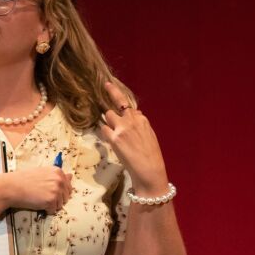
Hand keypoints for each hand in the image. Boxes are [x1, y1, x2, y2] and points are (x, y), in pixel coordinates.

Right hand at [0, 166, 72, 212]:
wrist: (11, 187)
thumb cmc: (24, 180)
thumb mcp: (42, 173)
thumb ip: (57, 176)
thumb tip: (71, 176)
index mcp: (58, 171)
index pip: (68, 186)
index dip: (59, 192)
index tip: (49, 191)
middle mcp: (59, 179)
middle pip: (66, 196)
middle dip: (56, 199)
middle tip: (42, 196)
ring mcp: (56, 190)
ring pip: (60, 205)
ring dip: (51, 205)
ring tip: (39, 199)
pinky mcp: (52, 200)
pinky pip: (53, 210)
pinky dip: (46, 210)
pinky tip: (37, 203)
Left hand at [99, 79, 168, 193]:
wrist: (150, 169)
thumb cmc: (151, 156)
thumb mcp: (150, 135)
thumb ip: (141, 123)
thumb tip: (135, 113)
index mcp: (141, 119)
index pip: (125, 103)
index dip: (114, 93)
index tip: (107, 85)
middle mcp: (132, 120)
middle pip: (113, 110)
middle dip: (110, 117)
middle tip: (112, 126)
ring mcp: (122, 128)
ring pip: (107, 117)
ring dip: (107, 125)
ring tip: (114, 137)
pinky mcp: (115, 138)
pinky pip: (103, 130)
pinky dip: (104, 135)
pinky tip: (111, 143)